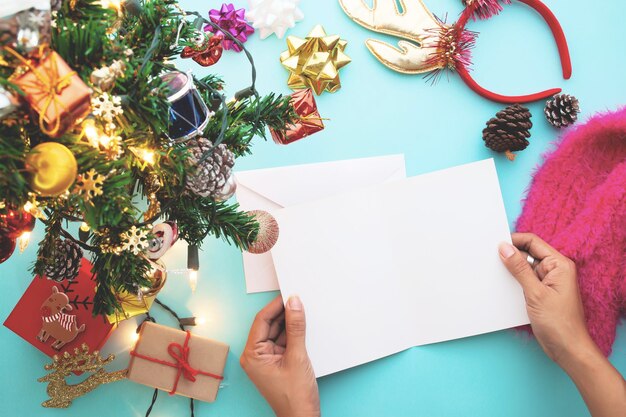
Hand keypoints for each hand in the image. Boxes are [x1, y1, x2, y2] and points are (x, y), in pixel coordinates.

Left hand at [240, 296, 319, 416]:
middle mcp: (255, 355)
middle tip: (299, 300)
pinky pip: (283, 341)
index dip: (275, 305)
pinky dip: (293, 334)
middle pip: (269, 325)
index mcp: (252, 354)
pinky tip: (303, 327)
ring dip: (290, 323)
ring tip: (304, 312)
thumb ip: (296, 328)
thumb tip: (294, 304)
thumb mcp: (298, 357)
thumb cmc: (294, 397)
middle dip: (284, 313)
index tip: (289, 294)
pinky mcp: (276, 362)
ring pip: (277, 332)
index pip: (261, 320)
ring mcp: (265, 359)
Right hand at [498, 232, 589, 363]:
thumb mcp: (535, 293)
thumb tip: (505, 248)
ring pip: (525, 268)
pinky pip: (525, 281)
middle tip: (492, 259)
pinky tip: (504, 287)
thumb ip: (519, 268)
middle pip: (528, 253)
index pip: (533, 242)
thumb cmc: (559, 323)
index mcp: (559, 265)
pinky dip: (514, 282)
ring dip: (512, 271)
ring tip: (497, 275)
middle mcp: (555, 270)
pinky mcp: (542, 293)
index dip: (514, 241)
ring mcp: (548, 282)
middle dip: (510, 256)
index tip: (495, 245)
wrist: (568, 349)